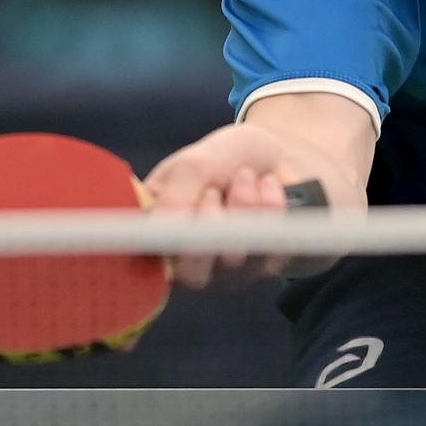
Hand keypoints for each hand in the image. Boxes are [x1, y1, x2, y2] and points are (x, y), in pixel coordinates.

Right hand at [143, 124, 301, 289]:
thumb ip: (175, 197)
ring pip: (235, 258)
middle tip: (216, 188)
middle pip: (194, 275)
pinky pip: (271, 247)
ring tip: (244, 175)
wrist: (265, 150)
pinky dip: (271, 206)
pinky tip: (266, 185)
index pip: (154, 266)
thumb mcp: (191, 164)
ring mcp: (229, 269)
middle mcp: (190, 263)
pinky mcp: (265, 263)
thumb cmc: (219, 157)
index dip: (178, 237)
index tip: (204, 197)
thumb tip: (164, 231)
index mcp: (160, 239)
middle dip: (211, 225)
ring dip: (243, 205)